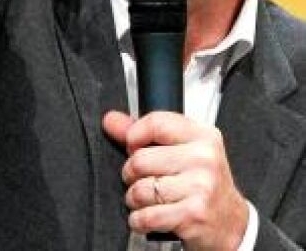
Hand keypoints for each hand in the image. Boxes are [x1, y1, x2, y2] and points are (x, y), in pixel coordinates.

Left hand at [102, 110, 248, 249]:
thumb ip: (144, 134)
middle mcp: (204, 158)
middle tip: (147, 181)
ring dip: (136, 200)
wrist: (231, 223)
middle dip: (132, 175)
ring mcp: (201, 187)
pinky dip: (140, 221)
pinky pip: (146, 216)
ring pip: (139, 189)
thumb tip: (111, 120)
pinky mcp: (193, 214)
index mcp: (202, 136)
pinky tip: (152, 217)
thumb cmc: (202, 185)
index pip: (154, 123)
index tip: (135, 148)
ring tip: (152, 200)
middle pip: (139, 159)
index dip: (134, 137)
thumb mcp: (181, 151)